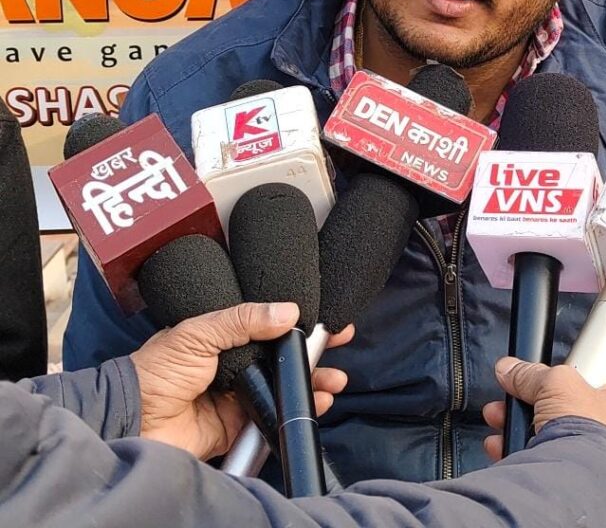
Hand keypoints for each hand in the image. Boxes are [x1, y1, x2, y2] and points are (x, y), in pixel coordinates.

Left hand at [131, 302, 353, 459]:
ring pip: (283, 385)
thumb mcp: (199, 331)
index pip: (267, 324)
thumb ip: (244, 319)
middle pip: (281, 355)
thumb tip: (287, 311)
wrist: (132, 422)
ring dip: (312, 382)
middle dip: (312, 352)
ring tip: (333, 379)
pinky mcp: (237, 426)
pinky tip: (315, 402)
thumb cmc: (155, 371)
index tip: (323, 317)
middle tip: (339, 343)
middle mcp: (233, 363)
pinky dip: (296, 410)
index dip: (296, 320)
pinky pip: (274, 416)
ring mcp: (237, 394)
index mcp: (222, 335)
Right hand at [482, 340, 605, 458]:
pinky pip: (556, 450)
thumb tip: (510, 369)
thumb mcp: (556, 384)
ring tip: (502, 414)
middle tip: (531, 384)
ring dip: (532, 417)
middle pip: (591, 392)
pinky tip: (504, 441)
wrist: (580, 486)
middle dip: (551, 389)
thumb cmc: (589, 433)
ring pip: (567, 422)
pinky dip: (529, 444)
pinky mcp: (587, 469)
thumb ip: (532, 374)